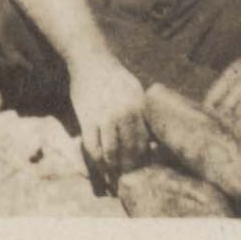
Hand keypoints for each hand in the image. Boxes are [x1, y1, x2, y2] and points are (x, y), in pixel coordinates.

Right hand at [69, 57, 151, 187]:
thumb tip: (153, 141)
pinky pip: (92, 147)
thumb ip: (144, 114)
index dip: (143, 160)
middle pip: (130, 150)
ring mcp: (105, 117)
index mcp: (139, 108)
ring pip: (112, 152)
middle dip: (130, 168)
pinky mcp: (87, 119)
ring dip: (113, 168)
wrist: (91, 60)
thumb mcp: (136, 91)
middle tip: (129, 179)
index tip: (142, 170)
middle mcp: (124, 114)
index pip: (145, 142)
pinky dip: (97, 160)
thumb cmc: (115, 76)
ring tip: (114, 178)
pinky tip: (100, 165)